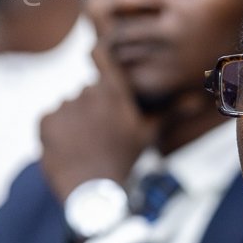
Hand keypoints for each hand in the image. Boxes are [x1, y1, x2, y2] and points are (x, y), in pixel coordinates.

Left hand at [40, 42, 157, 201]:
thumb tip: (196, 102)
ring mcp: (65, 107)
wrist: (94, 191)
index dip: (97, 53)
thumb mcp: (148, 134)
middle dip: (92, 108)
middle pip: (87, 92)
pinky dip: (56, 132)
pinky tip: (69, 149)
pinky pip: (50, 119)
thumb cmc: (125, 159)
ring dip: (74, 121)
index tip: (95, 51)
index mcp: (114, 93)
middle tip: (101, 135)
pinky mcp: (46, 121)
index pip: (101, 56)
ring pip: (69, 107)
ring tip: (85, 145)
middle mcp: (88, 93)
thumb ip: (169, 112)